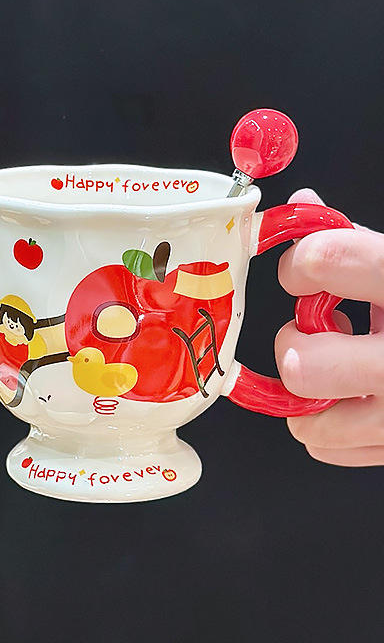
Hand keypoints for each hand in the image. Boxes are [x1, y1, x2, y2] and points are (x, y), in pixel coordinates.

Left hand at [276, 188, 383, 464]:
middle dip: (294, 341)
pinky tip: (356, 394)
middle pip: (302, 364)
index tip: (304, 271)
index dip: (300, 263)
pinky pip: (331, 447)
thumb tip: (303, 206)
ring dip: (307, 389)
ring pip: (310, 421)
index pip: (327, 261)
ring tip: (337, 364)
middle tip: (316, 327)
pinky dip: (329, 423)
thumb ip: (360, 240)